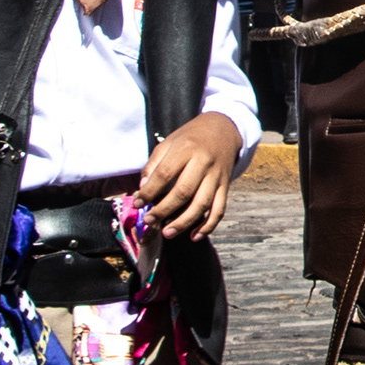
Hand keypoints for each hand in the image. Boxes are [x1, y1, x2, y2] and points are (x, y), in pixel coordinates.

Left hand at [134, 111, 243, 242]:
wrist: (223, 129)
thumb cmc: (190, 137)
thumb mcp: (169, 142)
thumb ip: (154, 164)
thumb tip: (143, 189)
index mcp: (185, 149)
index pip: (165, 173)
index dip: (150, 190)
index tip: (138, 202)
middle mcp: (203, 163)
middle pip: (184, 191)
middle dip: (164, 210)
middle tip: (149, 221)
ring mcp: (216, 176)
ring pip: (202, 204)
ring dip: (185, 222)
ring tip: (168, 233)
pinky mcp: (226, 186)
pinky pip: (219, 209)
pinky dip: (208, 226)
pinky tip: (195, 236)